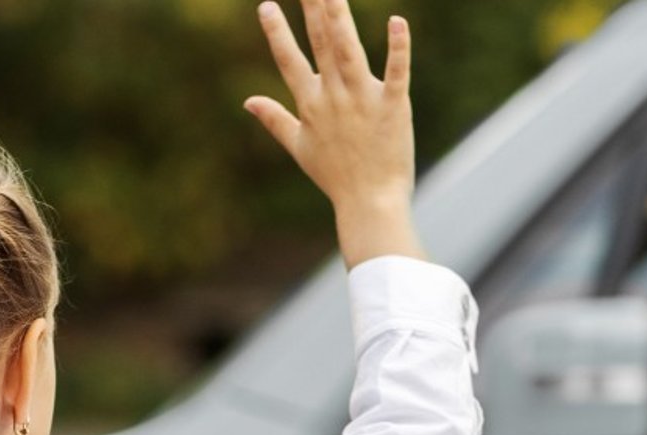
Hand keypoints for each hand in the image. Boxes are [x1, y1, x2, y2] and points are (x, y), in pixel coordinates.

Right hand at [246, 0, 423, 266]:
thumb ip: (274, 120)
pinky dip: (398, 47)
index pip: (289, 61)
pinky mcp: (394, 106)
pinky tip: (397, 20)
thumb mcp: (299, 147)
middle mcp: (334, 96)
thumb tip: (248, 101)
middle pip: (321, 44)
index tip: (267, 5)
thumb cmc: (335, 177)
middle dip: (313, 9)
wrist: (369, 203)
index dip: (277, 32)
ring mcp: (364, 99)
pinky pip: (397, 71)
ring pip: (349, 51)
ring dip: (341, 20)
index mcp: (311, 104)